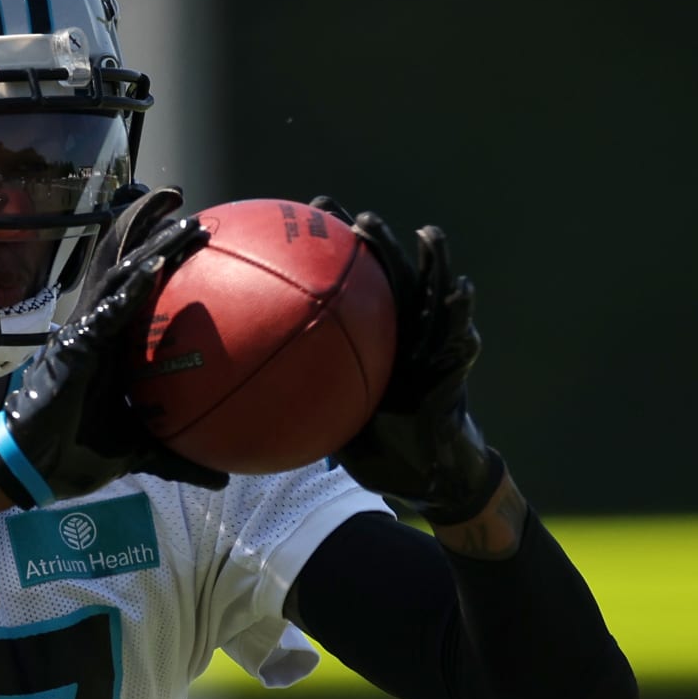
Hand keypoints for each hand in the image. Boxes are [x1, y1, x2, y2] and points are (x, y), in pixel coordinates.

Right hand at [0, 208, 227, 505]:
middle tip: (187, 205)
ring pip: (119, 273)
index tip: (195, 237)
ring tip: (181, 217)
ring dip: (151, 243)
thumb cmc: (76, 454)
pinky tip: (157, 265)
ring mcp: (85, 332)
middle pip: (126, 264)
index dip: (161, 258)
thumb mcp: (140, 454)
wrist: (33, 468)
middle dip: (152, 229)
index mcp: (114, 345)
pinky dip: (133, 285)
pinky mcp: (76, 345)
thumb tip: (222, 480)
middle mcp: (98, 328)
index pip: (139, 289)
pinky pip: (109, 308)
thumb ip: (180, 459)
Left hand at [312, 197, 502, 523]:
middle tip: (356, 218)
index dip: (333, 254)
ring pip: (434, 300)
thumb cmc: (376, 448)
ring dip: (434, 267)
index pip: (352, 286)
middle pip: (392, 280)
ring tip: (427, 235)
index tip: (308, 220)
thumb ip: (299, 400)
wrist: (423, 480)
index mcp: (375, 341)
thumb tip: (235, 394)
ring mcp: (431, 354)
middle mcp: (404, 339)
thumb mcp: (328, 422)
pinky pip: (460, 345)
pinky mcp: (453, 377)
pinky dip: (462, 319)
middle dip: (377, 245)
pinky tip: (462, 294)